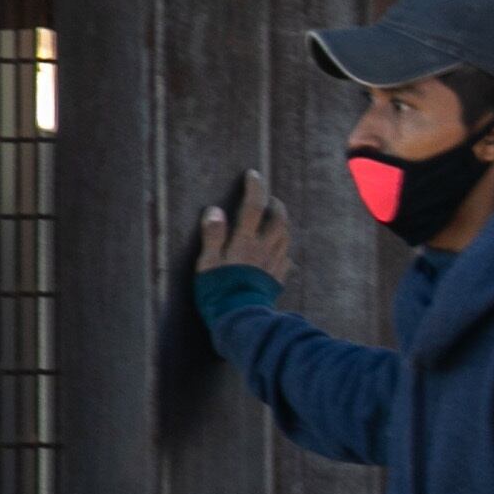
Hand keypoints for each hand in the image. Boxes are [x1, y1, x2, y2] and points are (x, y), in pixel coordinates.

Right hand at [199, 168, 292, 283]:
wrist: (241, 319)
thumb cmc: (218, 291)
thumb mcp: (207, 263)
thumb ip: (213, 235)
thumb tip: (215, 210)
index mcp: (245, 242)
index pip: (254, 207)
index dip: (254, 188)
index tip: (253, 174)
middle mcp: (265, 249)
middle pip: (279, 220)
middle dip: (276, 205)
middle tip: (270, 199)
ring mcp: (275, 263)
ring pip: (286, 236)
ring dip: (282, 224)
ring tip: (274, 220)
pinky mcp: (279, 278)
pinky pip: (286, 258)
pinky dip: (283, 249)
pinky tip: (277, 251)